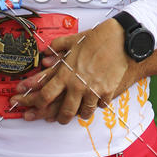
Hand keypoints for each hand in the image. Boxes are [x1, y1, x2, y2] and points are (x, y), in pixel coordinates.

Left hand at [10, 18, 130, 124]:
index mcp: (66, 73)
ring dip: (79, 114)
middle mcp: (77, 85)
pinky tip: (95, 104)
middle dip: (59, 118)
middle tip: (58, 118)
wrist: (121, 39)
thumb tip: (44, 54)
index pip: (46, 95)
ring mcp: (93, 90)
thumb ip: (56, 48)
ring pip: (83, 112)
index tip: (35, 106)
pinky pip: (99, 106)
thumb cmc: (96, 38)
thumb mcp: (72, 40)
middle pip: (64, 111)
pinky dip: (97, 106)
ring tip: (78, 113)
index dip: (37, 104)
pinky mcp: (107, 92)